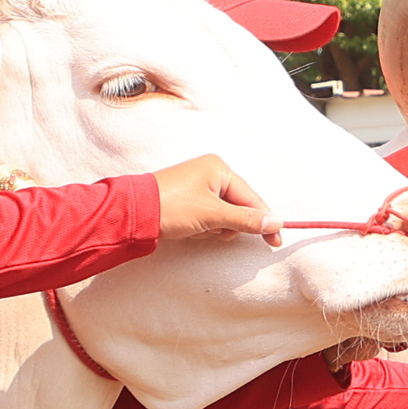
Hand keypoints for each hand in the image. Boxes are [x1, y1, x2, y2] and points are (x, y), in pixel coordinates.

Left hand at [151, 154, 276, 242]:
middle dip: (228, 224)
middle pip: (237, 207)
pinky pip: (207, 216)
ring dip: (214, 227)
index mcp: (219, 169)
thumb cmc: (172, 207)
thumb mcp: (213, 215)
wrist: (131, 213)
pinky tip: (188, 228)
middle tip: (214, 231)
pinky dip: (202, 227)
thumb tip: (276, 222)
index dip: (264, 220)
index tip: (275, 240)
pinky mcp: (186, 199)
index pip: (251, 198)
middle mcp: (210, 173)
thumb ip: (246, 219)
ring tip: (196, 229)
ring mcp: (197, 185)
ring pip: (222, 215)